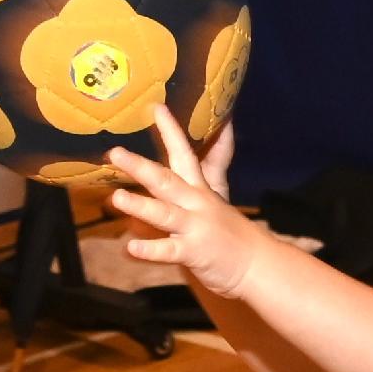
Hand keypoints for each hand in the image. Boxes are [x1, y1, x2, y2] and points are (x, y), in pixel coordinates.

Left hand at [105, 112, 266, 298]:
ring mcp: (195, 228)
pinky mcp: (194, 253)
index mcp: (199, 188)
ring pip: (165, 214)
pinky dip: (150, 250)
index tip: (156, 108)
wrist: (256, 263)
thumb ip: (215, 162)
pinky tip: (131, 248)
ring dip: (140, 206)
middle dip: (140, 167)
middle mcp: (196, 203)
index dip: (171, 130)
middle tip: (115, 153)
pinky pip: (169, 251)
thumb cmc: (230, 228)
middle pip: (166, 181)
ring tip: (117, 198)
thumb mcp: (220, 192)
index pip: (184, 154)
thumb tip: (226, 126)